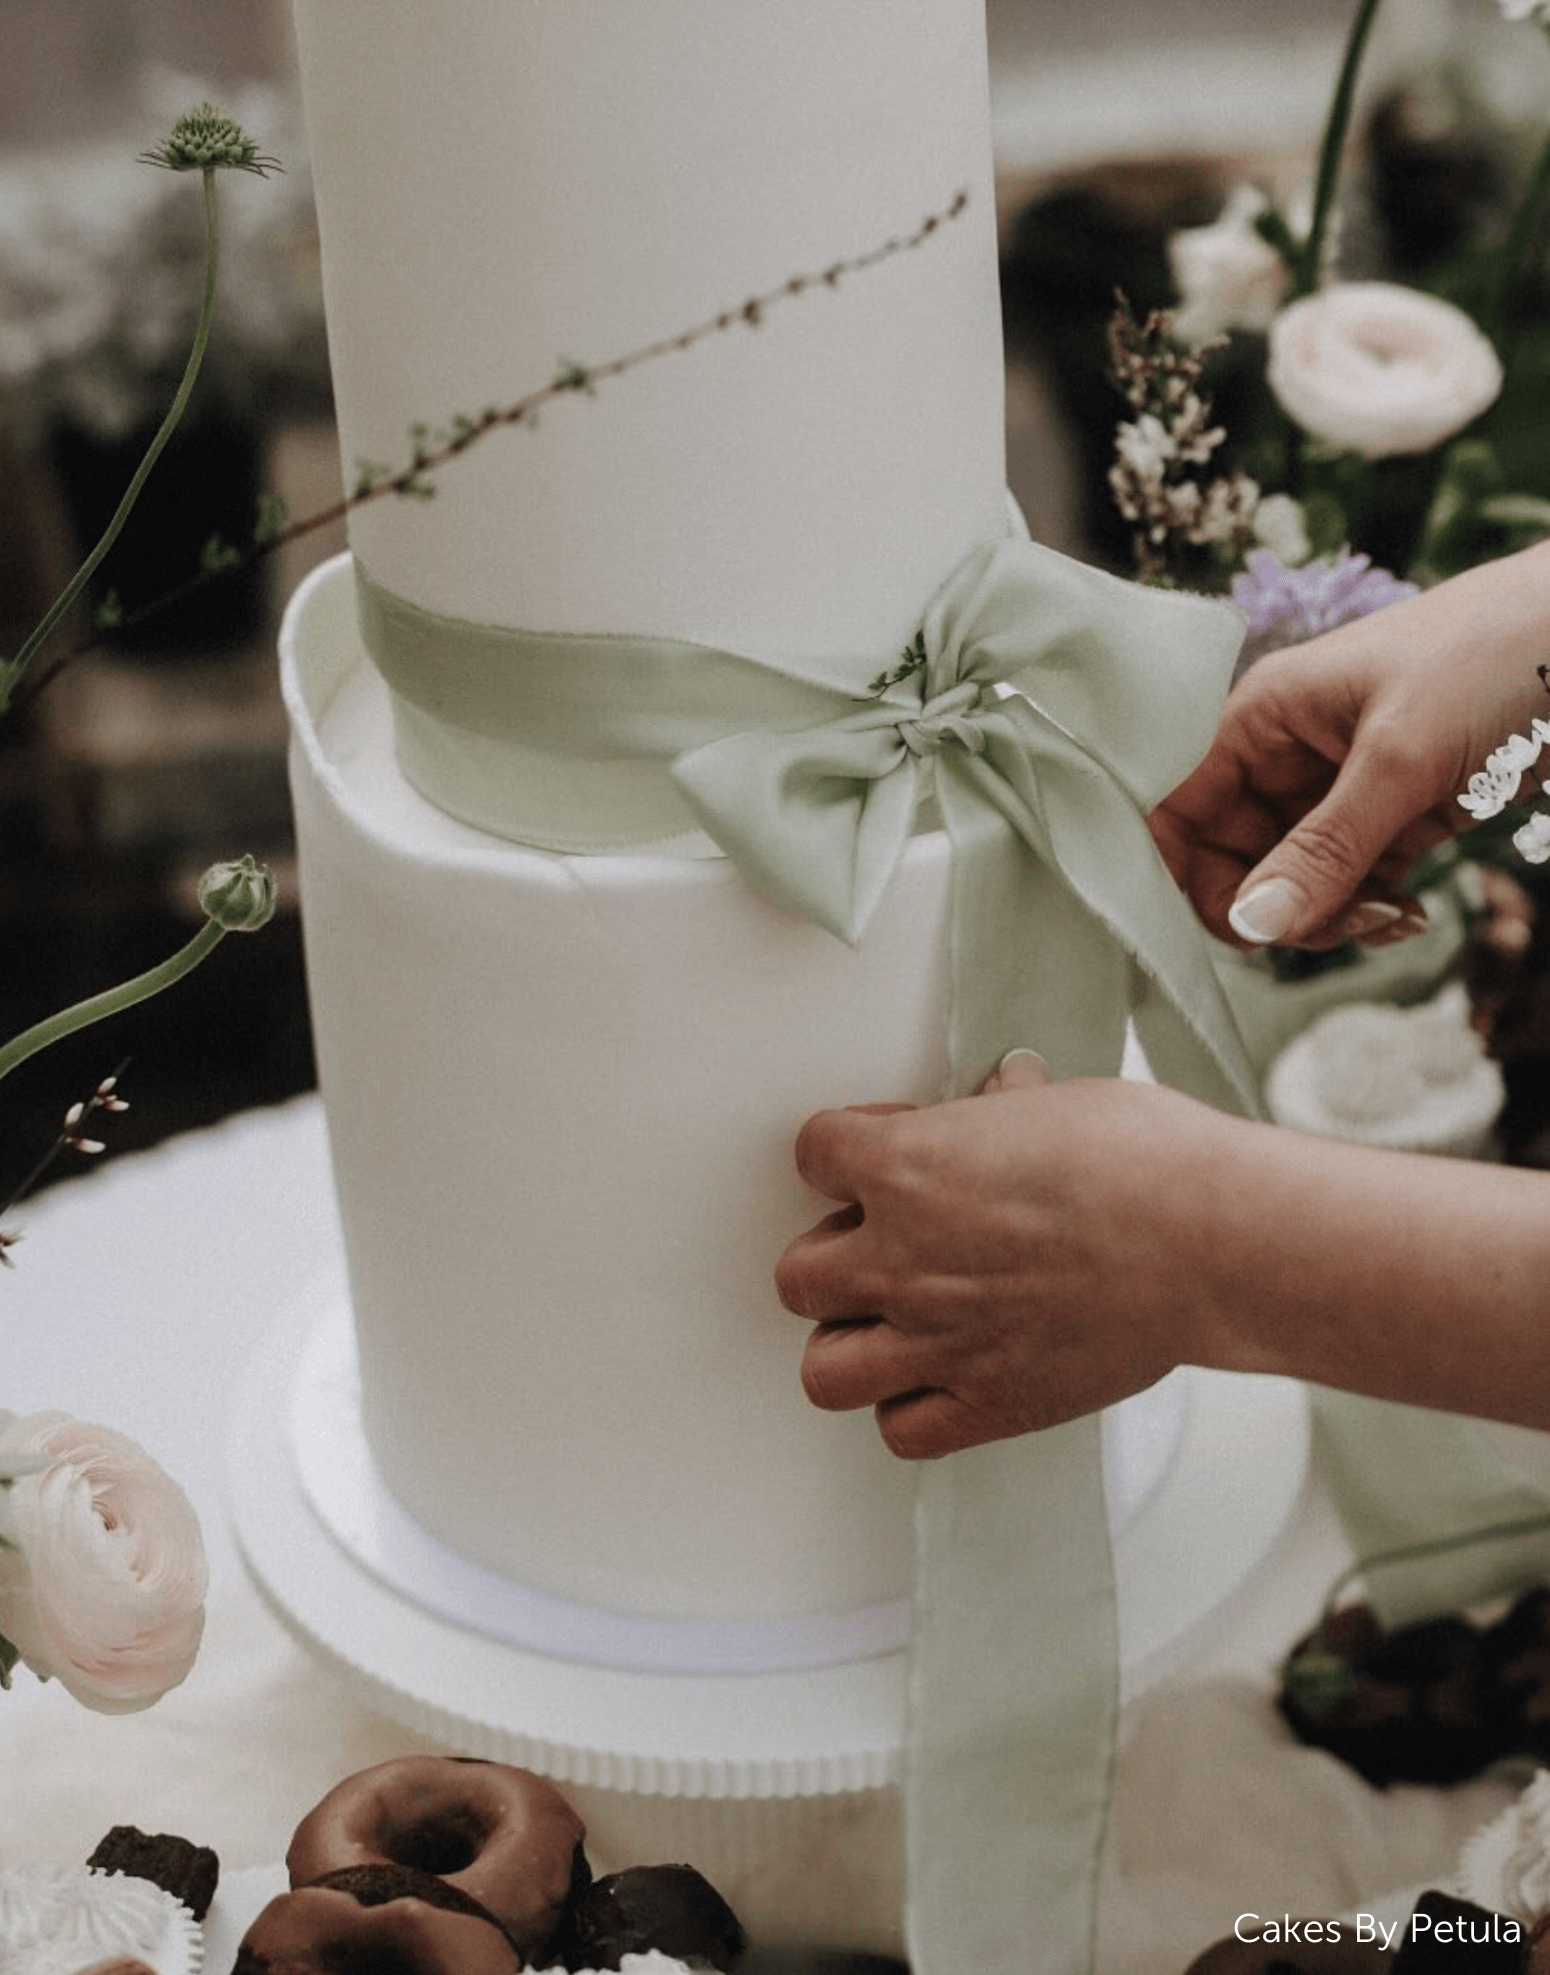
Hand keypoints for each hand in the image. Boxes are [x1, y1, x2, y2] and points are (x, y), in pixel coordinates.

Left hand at [774, 1054, 1231, 1458]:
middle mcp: (902, 1260)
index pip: (812, 1154)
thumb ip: (1005, 1109)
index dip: (843, 1152)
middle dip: (834, 1259)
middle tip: (883, 1246)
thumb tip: (1005, 1096)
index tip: (879, 1153)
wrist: (1212, 1240)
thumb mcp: (1058, 1102)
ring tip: (893, 1323)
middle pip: (798, 1277)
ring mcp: (939, 1341)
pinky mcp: (989, 1403)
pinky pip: (901, 1430)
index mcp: (905, 1169)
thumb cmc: (1146, 1161)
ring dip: (850, 1345)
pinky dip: (910, 1411)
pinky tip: (943, 1377)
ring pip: (825, 1370)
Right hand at [1150, 543, 1549, 949]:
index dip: (1180, 872)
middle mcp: (1284, 754)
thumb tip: (1253, 928)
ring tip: (1392, 916)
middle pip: (1231, 861)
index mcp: (1260, 717)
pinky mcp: (1393, 817)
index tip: (1229, 928)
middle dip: (1275, 907)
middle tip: (1336, 924)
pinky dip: (1373, 911)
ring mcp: (1338, 790)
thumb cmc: (1493, 657)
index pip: (1176, 808)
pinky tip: (1412, 913)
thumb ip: (1324, 851)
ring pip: (1293, 884)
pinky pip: (1351, 885)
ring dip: (1332, 917)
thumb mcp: (1401, 758)